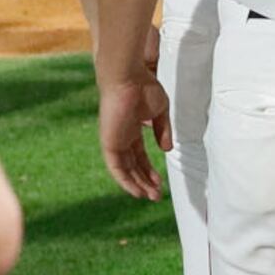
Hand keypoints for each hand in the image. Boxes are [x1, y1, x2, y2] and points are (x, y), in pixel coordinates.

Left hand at [98, 70, 170, 201]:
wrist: (128, 77)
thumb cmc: (144, 87)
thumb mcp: (160, 110)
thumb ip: (163, 130)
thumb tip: (166, 149)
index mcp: (132, 128)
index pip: (139, 155)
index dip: (149, 170)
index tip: (159, 181)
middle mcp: (121, 137)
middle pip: (132, 166)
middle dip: (145, 181)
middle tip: (157, 195)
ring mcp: (114, 140)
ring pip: (125, 170)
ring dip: (137, 185)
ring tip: (151, 197)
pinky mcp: (109, 143)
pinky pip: (116, 168)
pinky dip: (126, 181)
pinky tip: (137, 191)